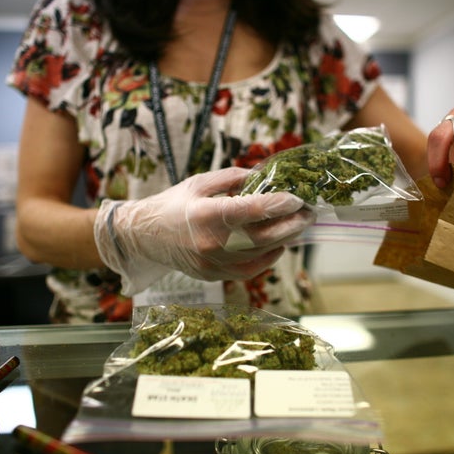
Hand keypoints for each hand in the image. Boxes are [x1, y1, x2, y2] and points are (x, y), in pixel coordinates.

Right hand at [93, 167, 315, 294]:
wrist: (145, 236)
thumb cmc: (173, 204)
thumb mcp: (200, 182)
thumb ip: (233, 178)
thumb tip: (265, 177)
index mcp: (205, 215)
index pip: (250, 211)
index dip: (277, 205)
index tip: (297, 199)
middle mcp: (210, 243)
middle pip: (262, 237)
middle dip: (290, 225)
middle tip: (308, 214)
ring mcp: (212, 263)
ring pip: (259, 256)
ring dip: (283, 241)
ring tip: (298, 227)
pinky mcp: (213, 276)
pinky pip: (249, 270)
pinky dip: (268, 258)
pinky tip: (278, 245)